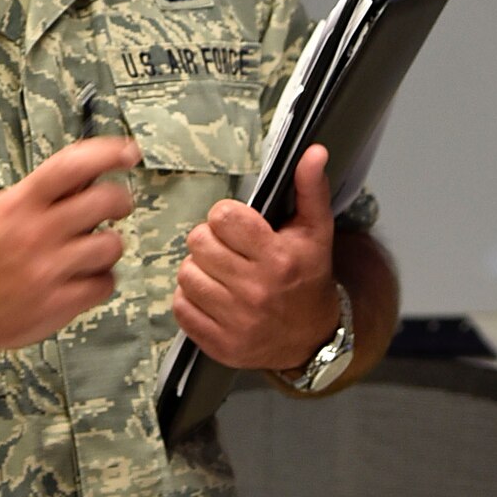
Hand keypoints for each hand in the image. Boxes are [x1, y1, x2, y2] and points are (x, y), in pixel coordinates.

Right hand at [0, 137, 137, 357]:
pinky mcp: (60, 304)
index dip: (106, 153)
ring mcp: (50, 270)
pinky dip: (99, 280)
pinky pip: (105, 283)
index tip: (129, 151)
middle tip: (116, 207)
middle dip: (119, 201)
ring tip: (90, 251)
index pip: (71, 166)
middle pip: (105, 201)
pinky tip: (81, 279)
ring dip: (107, 246)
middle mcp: (37, 233)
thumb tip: (86, 175)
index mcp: (20, 204)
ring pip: (112, 245)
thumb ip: (40, 194)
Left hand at [173, 144, 338, 370]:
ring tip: (221, 274)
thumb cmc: (308, 275)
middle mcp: (257, 291)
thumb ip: (311, 188)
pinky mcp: (221, 345)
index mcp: (278, 258)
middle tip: (229, 251)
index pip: (222, 217)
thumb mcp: (316, 231)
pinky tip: (214, 298)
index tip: (239, 228)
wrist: (313, 338)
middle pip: (198, 243)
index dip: (226, 218)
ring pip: (186, 274)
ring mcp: (238, 321)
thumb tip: (314, 150)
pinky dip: (191, 300)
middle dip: (210, 242)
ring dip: (198, 270)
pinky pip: (180, 308)